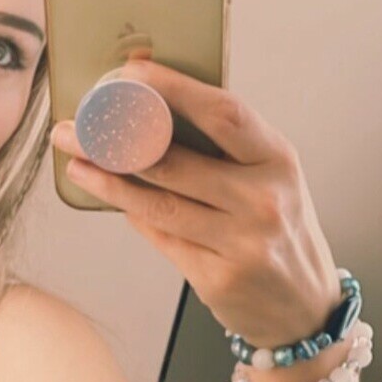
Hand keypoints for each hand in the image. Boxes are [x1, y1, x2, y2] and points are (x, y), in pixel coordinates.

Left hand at [50, 50, 344, 350]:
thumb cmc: (281, 232)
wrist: (305, 307)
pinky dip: (135, 217)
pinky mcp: (218, 278)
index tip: (132, 74)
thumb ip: (227, 150)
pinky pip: (163, 238)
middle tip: (76, 127)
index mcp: (278, 159)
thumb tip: (153, 114)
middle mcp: (263, 199)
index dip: (175, 90)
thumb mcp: (273, 179)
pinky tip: (113, 200)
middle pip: (175, 162)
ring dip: (110, 183)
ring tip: (77, 165)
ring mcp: (242, 242)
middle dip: (116, 142)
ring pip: (159, 205)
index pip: (223, 113)